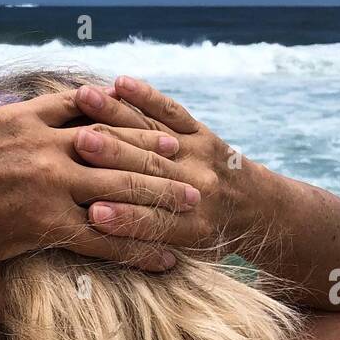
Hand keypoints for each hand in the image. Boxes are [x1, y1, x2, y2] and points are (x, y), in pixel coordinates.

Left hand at [0, 92, 202, 311]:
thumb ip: (6, 301)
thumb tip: (31, 333)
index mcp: (44, 224)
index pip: (109, 241)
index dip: (145, 252)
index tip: (173, 260)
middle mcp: (51, 182)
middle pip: (125, 191)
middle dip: (164, 201)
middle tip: (197, 205)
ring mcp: (41, 143)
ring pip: (109, 147)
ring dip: (146, 153)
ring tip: (178, 158)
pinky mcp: (27, 114)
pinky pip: (76, 107)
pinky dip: (104, 108)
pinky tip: (128, 112)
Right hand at [71, 76, 261, 253]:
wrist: (259, 212)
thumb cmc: (209, 241)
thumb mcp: (188, 257)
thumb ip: (151, 249)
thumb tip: (107, 246)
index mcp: (194, 228)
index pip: (152, 222)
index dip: (123, 218)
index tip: (91, 213)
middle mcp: (198, 187)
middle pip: (148, 170)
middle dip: (113, 156)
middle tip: (79, 142)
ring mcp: (200, 155)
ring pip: (152, 133)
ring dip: (115, 113)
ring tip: (83, 97)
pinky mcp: (200, 133)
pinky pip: (171, 110)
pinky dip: (146, 95)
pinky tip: (120, 82)